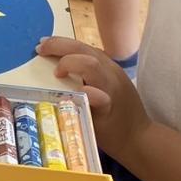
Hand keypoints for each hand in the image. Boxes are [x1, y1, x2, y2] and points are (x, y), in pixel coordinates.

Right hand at [38, 36, 151, 157]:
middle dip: (60, 45)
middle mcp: (113, 74)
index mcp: (108, 88)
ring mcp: (115, 69)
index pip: (88, 64)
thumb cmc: (114, 135)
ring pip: (89, 47)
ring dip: (65, 44)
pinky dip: (73, 49)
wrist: (140, 137)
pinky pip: (91, 52)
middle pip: (86, 49)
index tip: (55, 75)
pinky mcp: (114, 69)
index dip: (68, 64)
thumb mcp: (96, 126)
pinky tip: (62, 52)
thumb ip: (84, 107)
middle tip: (40, 48)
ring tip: (46, 45)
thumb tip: (72, 89)